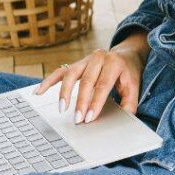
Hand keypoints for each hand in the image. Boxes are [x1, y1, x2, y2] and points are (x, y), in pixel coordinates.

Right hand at [33, 32, 148, 123]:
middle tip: (77, 120)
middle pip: (86, 80)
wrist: (125, 55)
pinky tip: (39, 92)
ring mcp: (85, 60)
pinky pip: (60, 72)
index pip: (103, 84)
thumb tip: (123, 119)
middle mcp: (98, 58)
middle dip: (81, 101)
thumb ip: (129, 102)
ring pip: (71, 74)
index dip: (96, 102)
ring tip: (61, 109)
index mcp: (114, 62)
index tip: (89, 118)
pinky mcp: (75, 64)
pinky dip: (48, 81)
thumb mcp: (134, 86)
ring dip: (64, 92)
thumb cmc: (128, 73)